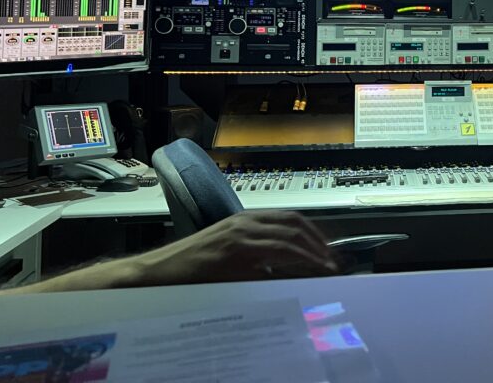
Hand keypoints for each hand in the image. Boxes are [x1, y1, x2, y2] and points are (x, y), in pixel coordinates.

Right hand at [136, 210, 339, 284]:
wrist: (160, 271)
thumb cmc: (193, 264)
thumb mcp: (230, 250)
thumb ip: (256, 252)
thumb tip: (286, 265)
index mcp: (245, 219)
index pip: (289, 218)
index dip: (313, 232)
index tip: (327, 249)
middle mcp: (244, 223)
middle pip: (293, 225)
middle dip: (318, 242)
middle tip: (332, 261)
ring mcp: (239, 237)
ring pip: (287, 240)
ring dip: (311, 254)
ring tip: (325, 268)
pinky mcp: (233, 254)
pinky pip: (272, 256)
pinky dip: (293, 263)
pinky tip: (303, 274)